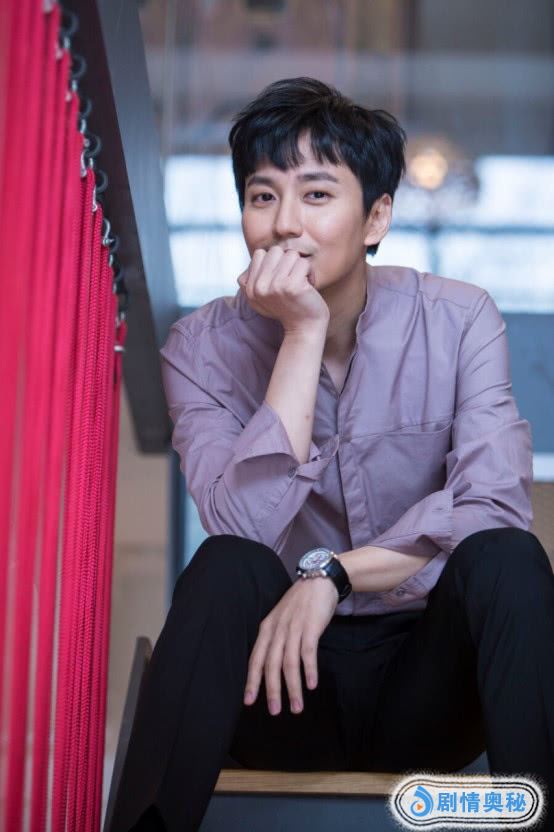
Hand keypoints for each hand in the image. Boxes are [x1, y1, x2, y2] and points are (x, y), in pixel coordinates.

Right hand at [237, 245, 329, 334]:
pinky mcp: (292, 286)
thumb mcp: (263, 296)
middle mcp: (259, 287)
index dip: (274, 262)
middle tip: (291, 279)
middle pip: (274, 251)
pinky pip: (303, 263)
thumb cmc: (288, 307)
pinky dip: (309, 273)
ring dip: (299, 267)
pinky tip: (308, 286)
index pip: (260, 254)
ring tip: (300, 282)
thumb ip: (255, 277)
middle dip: (287, 262)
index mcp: (249, 288)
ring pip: (290, 254)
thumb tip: (259, 254)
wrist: (304, 328)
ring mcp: (275, 286)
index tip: (280, 278)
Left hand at [243, 576, 338, 715]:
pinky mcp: (311, 626)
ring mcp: (294, 628)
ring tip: (297, 707)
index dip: (252, 681)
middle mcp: (277, 630)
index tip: (249, 701)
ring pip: (289, 663)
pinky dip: (309, 670)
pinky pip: (308, 652)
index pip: (255, 659)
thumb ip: (276, 639)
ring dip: (293, 687)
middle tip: (274, 711)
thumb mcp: (280, 619)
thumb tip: (272, 666)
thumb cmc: (300, 603)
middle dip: (272, 690)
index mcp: (267, 628)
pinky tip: (311, 684)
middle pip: (271, 665)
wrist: (319, 580)